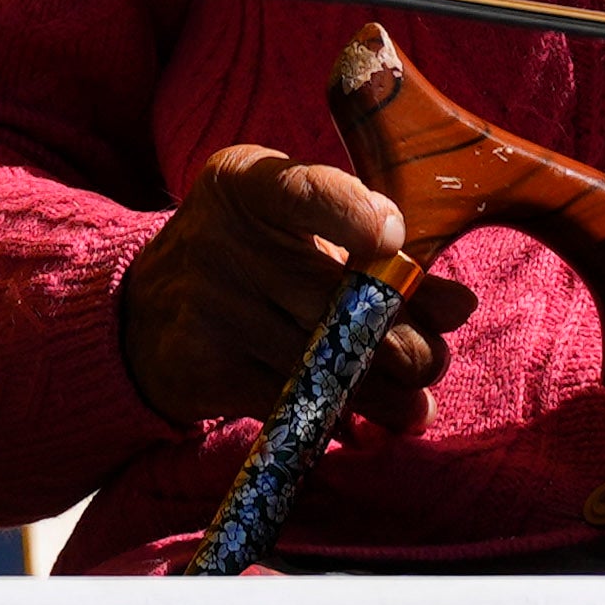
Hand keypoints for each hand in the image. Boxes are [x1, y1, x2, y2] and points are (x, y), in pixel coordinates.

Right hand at [116, 142, 431, 432]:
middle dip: (400, 338)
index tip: (395, 237)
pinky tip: (366, 420)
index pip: (305, 192)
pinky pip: (288, 397)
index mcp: (247, 185)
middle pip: (333, 297)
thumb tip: (459, 306)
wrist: (145, 309)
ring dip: (382, 390)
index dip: (354, 215)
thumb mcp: (296, 230)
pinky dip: (336, 413)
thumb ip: (373, 257)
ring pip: (319, 359)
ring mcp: (208, 307)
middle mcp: (220, 240)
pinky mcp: (204, 366)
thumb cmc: (249, 254)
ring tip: (415, 401)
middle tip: (434, 359)